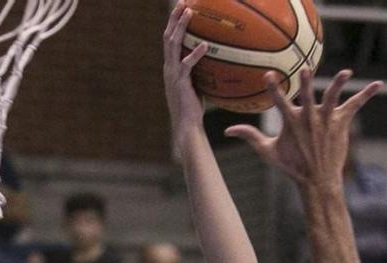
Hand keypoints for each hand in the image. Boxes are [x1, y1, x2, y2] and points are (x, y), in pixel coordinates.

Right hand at [161, 4, 210, 138]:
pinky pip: (187, 64)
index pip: (170, 40)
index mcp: (171, 67)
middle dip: (174, 17)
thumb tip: (218, 62)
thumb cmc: (194, 109)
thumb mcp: (197, 86)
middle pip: (168, 36)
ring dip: (181, 26)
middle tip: (182, 1)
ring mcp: (172, 74)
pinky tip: (205, 45)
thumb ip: (201, 72)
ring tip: (190, 12)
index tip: (182, 8)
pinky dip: (195, 53)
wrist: (186, 126)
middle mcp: (168, 67)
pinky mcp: (179, 82)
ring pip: (173, 44)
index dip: (174, 23)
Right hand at [225, 68, 382, 189]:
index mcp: (290, 123)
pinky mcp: (341, 123)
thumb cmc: (292, 167)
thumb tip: (227, 129)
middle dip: (306, 84)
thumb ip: (250, 136)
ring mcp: (326, 121)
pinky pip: (355, 105)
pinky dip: (366, 94)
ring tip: (345, 73)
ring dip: (338, 85)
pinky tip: (378, 85)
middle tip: (304, 70)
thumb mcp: (268, 152)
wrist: (318, 182)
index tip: (268, 74)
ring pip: (332, 98)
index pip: (279, 102)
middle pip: (307, 98)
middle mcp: (309, 120)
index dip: (273, 89)